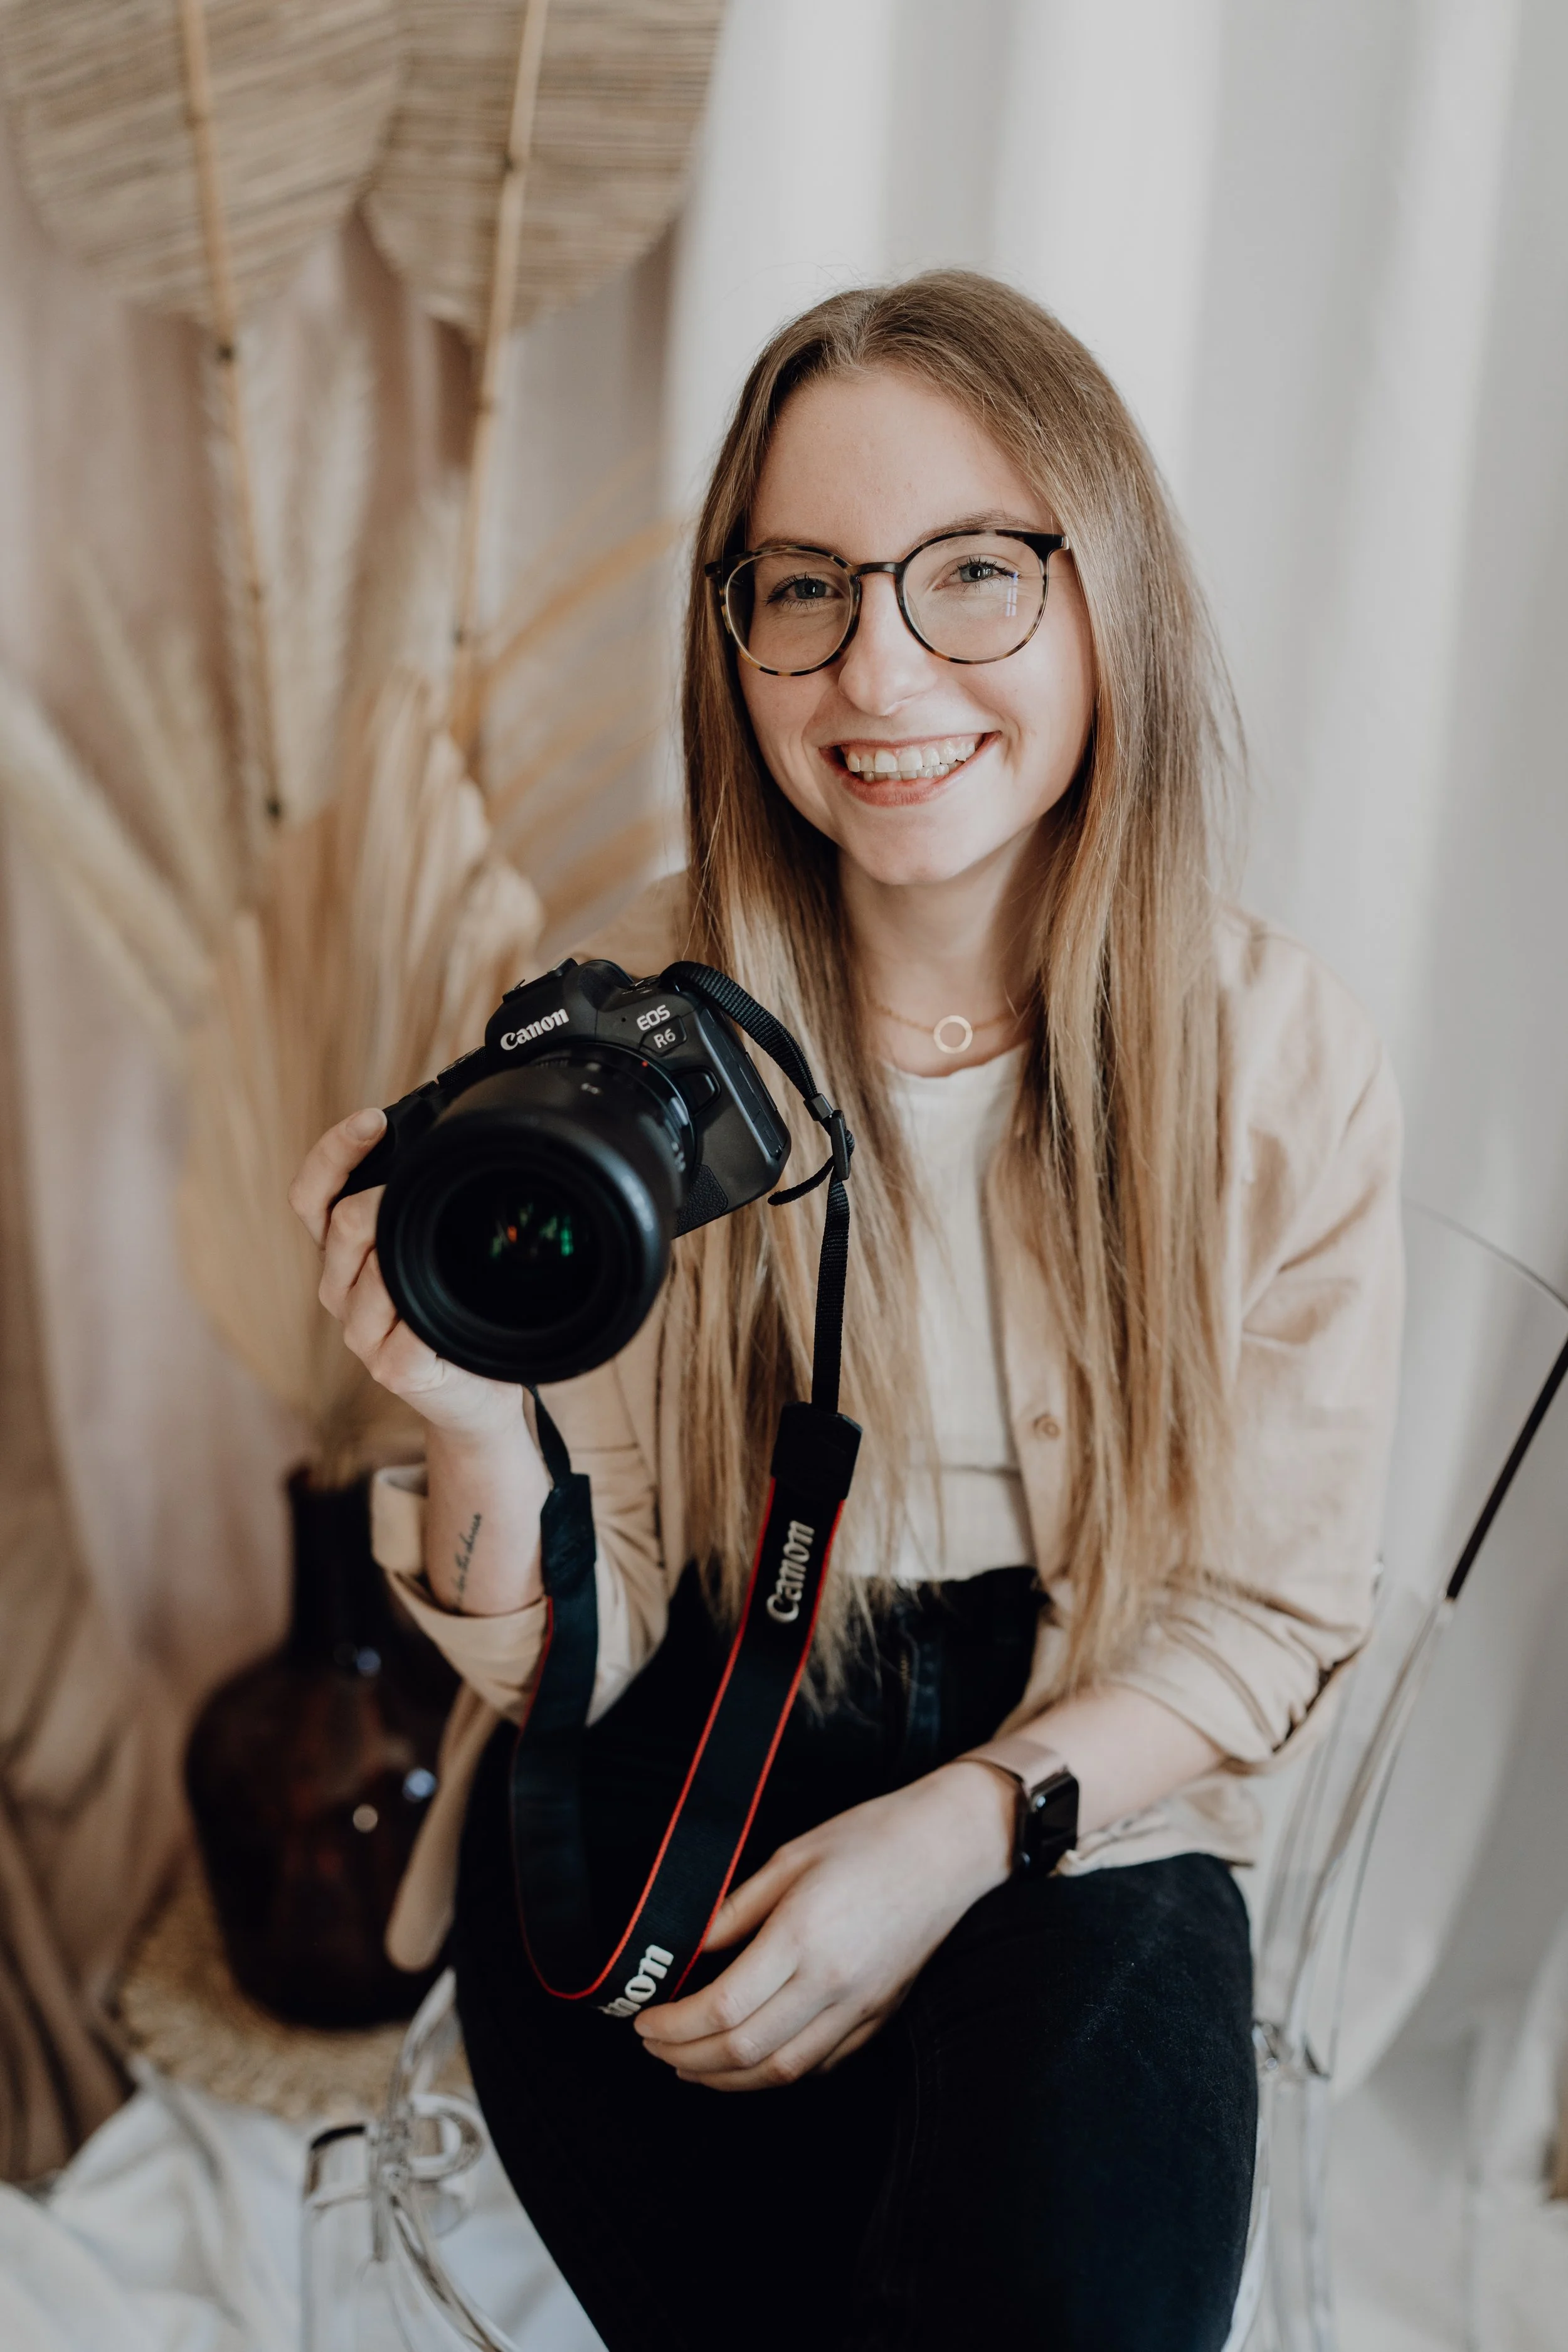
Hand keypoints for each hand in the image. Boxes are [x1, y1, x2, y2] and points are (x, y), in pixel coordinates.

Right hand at [288, 1107, 523, 1442]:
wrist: (475, 1394)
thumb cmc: (456, 1308)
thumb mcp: (433, 1244)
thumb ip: (422, 1200)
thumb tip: (452, 1124)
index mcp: (342, 1253)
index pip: (311, 1195)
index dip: (334, 1152)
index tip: (373, 1120)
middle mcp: (340, 1288)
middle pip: (342, 1222)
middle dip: (384, 1195)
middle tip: (431, 1184)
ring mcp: (361, 1332)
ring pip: (372, 1269)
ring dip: (409, 1250)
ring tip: (448, 1253)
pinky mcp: (391, 1368)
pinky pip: (408, 1326)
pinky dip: (431, 1312)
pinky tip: (452, 1305)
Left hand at [634, 1762, 1014, 2090]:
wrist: (950, 1848)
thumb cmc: (872, 1839)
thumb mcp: (791, 1856)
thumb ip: (736, 1910)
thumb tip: (688, 1948)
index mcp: (803, 1936)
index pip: (722, 2007)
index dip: (673, 2026)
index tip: (644, 2022)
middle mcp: (832, 1982)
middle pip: (745, 2051)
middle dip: (688, 2058)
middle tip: (656, 2047)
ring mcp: (860, 2006)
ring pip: (781, 2071)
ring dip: (726, 2078)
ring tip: (691, 2064)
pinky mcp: (879, 2016)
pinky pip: (819, 2063)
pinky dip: (775, 2073)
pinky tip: (750, 2059)